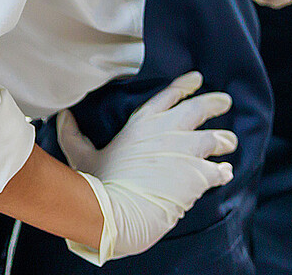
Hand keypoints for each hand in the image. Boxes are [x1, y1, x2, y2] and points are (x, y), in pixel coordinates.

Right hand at [58, 71, 234, 263]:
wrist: (119, 211)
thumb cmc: (98, 183)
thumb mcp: (80, 155)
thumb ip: (72, 134)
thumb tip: (62, 115)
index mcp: (142, 122)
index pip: (169, 95)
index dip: (185, 85)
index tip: (198, 79)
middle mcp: (168, 130)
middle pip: (199, 109)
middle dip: (215, 103)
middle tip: (226, 101)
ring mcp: (186, 151)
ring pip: (216, 138)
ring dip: (224, 140)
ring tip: (230, 142)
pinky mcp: (198, 175)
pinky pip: (218, 170)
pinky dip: (223, 171)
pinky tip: (226, 172)